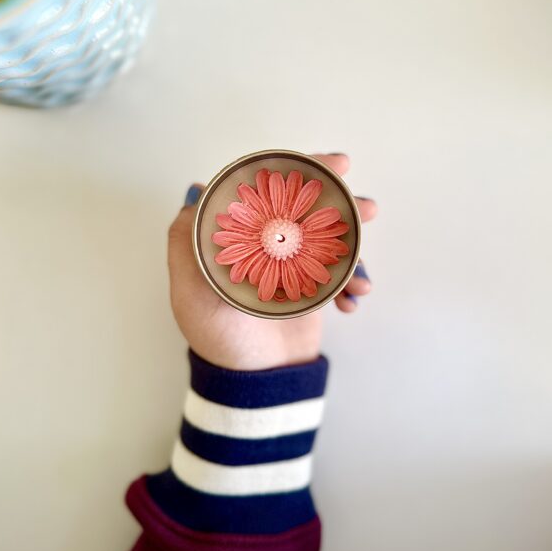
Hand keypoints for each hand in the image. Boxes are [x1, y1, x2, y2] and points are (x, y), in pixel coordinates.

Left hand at [167, 153, 376, 370]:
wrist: (255, 384)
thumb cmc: (218, 340)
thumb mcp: (189, 291)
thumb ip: (185, 242)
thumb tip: (196, 190)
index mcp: (239, 239)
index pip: (268, 191)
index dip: (299, 172)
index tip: (330, 165)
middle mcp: (267, 246)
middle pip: (307, 208)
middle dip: (340, 201)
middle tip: (365, 205)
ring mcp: (294, 266)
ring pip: (331, 237)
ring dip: (356, 239)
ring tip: (365, 264)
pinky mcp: (316, 289)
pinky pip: (342, 274)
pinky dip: (354, 280)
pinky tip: (355, 297)